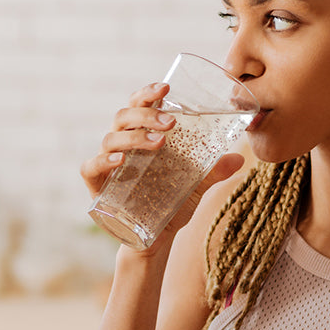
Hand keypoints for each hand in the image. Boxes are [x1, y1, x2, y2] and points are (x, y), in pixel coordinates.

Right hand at [81, 82, 245, 251]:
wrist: (154, 241)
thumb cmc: (170, 205)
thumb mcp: (195, 188)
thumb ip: (213, 173)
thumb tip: (239, 159)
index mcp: (142, 137)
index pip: (139, 105)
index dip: (148, 93)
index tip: (166, 89)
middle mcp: (122, 146)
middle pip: (123, 116)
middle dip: (146, 114)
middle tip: (171, 123)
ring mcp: (107, 165)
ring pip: (110, 138)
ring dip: (134, 136)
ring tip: (159, 143)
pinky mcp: (97, 187)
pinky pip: (90, 168)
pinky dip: (103, 161)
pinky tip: (121, 161)